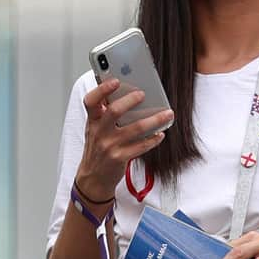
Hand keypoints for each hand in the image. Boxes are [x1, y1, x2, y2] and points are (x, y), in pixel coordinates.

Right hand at [75, 79, 173, 202]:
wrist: (93, 178)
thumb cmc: (97, 150)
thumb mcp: (95, 129)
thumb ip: (105, 113)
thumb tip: (127, 94)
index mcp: (93, 121)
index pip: (91, 101)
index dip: (102, 89)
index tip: (116, 80)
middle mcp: (99, 132)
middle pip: (114, 111)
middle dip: (130, 101)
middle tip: (143, 94)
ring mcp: (109, 146)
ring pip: (135, 128)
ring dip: (154, 120)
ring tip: (167, 113)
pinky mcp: (120, 158)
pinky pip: (141, 146)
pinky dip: (153, 139)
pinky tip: (161, 133)